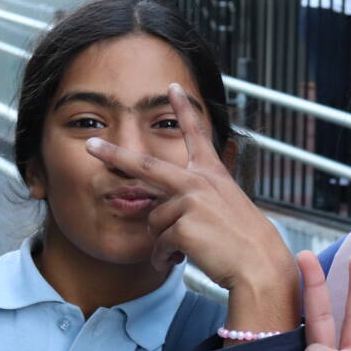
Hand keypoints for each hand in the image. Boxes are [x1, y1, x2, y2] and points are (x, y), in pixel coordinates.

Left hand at [84, 83, 293, 290]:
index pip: (197, 135)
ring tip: (187, 249)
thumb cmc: (243, 241)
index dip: (184, 110)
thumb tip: (162, 216)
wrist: (259, 263)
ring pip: (155, 220)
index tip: (173, 87)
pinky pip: (159, 244)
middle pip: (146, 166)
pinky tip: (183, 258)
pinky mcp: (183, 225)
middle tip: (91, 145)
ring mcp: (190, 202)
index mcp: (212, 174)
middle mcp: (199, 182)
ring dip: (164, 240)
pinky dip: (166, 257)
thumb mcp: (224, 209)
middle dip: (115, 155)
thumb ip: (194, 202)